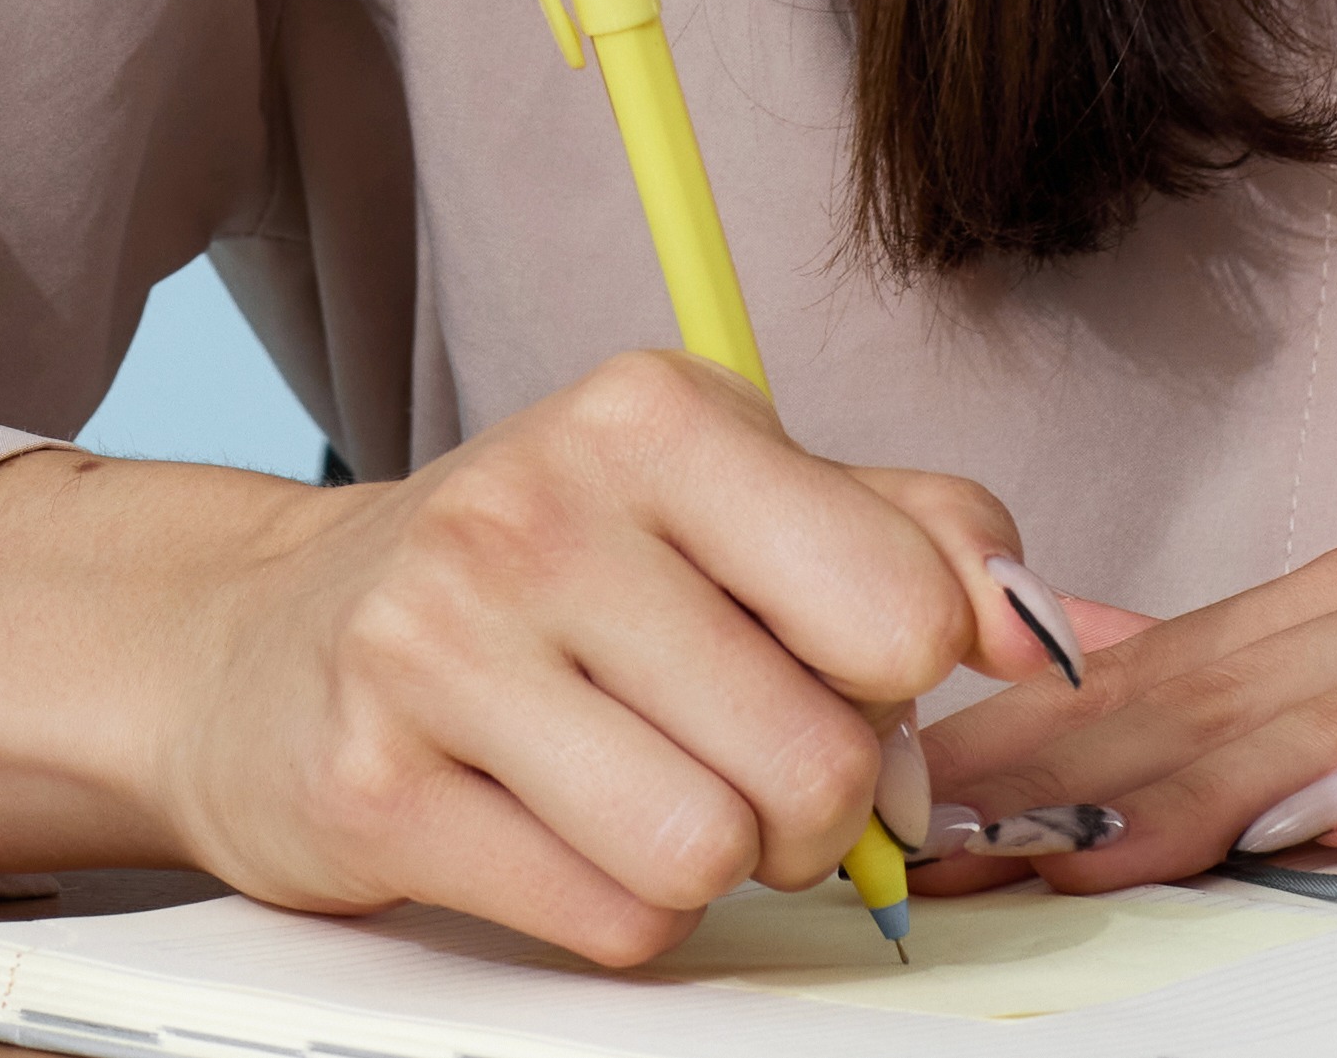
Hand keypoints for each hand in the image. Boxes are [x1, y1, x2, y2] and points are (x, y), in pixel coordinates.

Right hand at [0, 352, 1034, 965]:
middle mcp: (542, 507)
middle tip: (724, 758)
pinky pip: (608, 921)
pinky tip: (545, 830)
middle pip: (818, 759)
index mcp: (657, 416)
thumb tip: (1080, 631)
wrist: (255, 639)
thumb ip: (915, 541)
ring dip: (704, 866)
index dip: (899, 688)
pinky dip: (609, 910)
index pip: (906, 605)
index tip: (836, 680)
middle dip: (804, 804)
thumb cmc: (536, 580)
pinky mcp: (376, 782)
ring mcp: (442, 645)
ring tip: (635, 795)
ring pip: (712, 853)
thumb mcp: (723, 503)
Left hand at [925, 522, 1336, 893]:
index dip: (1017, 740)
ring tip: (1051, 842)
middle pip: (1193, 688)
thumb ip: (1317, 717)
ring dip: (1171, 773)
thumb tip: (1138, 742)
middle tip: (907, 830)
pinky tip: (1317, 813)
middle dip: (1041, 765)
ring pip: (1310, 701)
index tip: (890, 804)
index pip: (1154, 676)